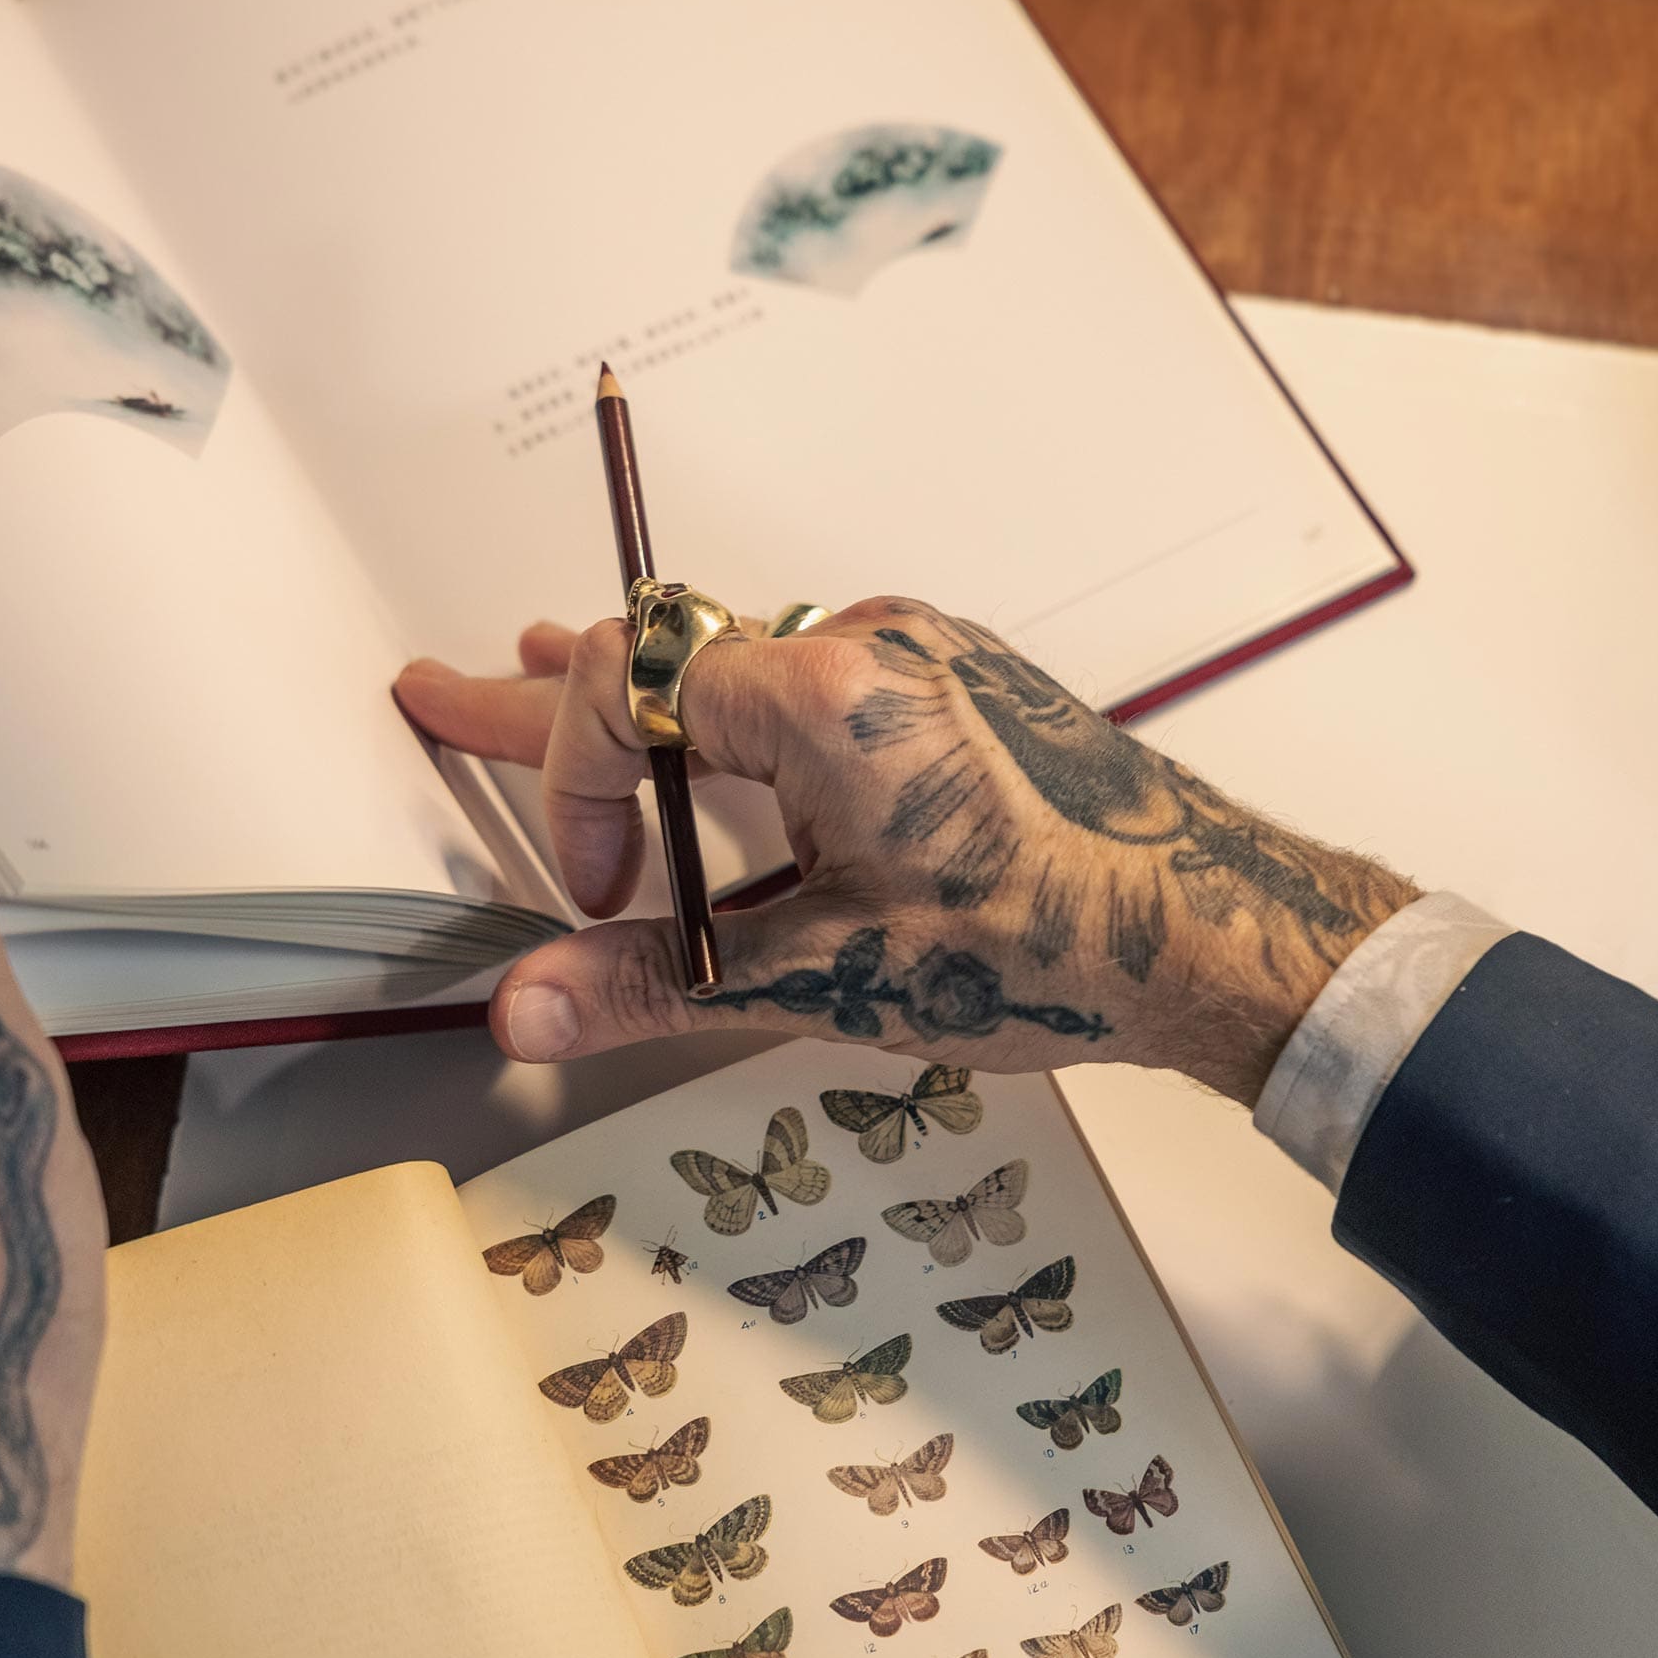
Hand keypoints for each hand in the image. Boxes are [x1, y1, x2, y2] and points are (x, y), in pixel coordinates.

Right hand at [395, 598, 1417, 1104]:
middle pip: (665, 657)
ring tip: (537, 675)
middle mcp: (868, 647)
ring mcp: (916, 658)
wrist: (1213, 928)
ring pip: (735, 663)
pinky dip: (728, 708)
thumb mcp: (831, 977)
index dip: (578, 790)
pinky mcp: (950, 687)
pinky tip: (706, 728)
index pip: (630, 688)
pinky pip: (805, 676)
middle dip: (545, 696)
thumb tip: (525, 1010)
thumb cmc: (1047, 946)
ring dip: (637, 697)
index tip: (595, 893)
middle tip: (445, 693)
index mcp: (830, 696)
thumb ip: (662, 984)